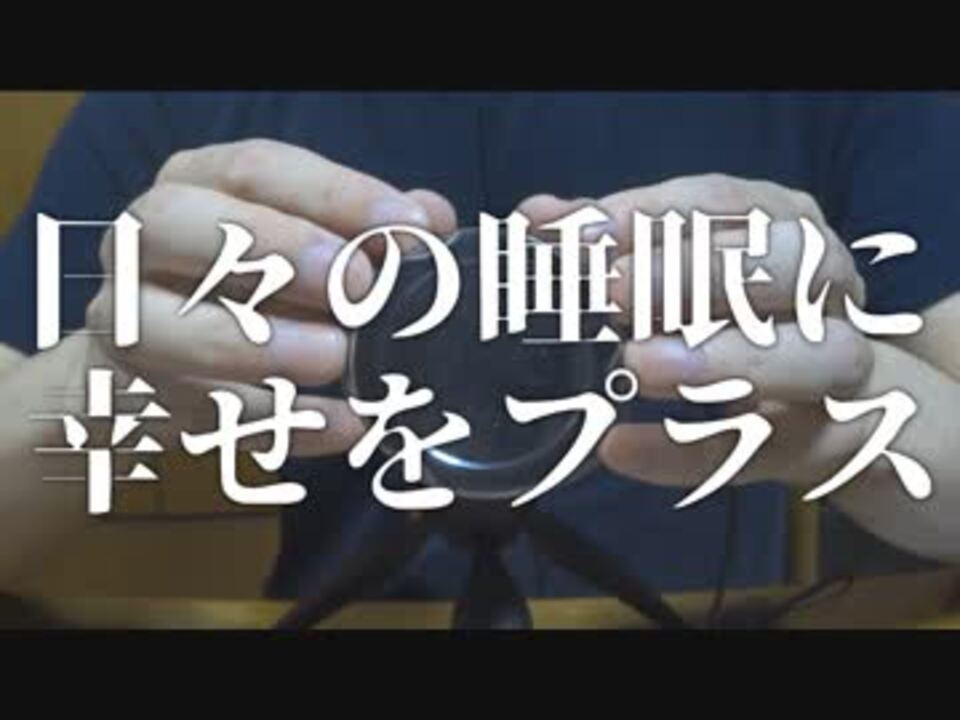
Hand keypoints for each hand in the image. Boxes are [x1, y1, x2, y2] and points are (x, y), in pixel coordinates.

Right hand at [74, 138, 456, 456]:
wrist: (163, 364)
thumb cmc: (250, 288)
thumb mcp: (307, 247)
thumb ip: (367, 231)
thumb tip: (432, 220)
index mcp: (195, 188)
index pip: (254, 170)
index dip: (334, 194)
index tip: (407, 226)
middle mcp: (144, 246)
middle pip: (173, 225)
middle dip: (270, 251)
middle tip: (358, 287)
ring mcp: (127, 322)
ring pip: (159, 327)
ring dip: (257, 344)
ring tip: (336, 357)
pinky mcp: (139, 397)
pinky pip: (200, 415)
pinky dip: (278, 424)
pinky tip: (345, 425)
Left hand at [517, 174, 881, 496]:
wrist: (844, 409)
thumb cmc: (745, 323)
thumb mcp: (690, 274)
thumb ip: (619, 245)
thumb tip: (538, 215)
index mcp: (788, 231)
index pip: (729, 204)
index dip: (655, 215)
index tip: (582, 235)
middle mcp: (829, 293)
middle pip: (796, 264)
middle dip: (701, 272)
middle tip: (616, 292)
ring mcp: (844, 371)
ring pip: (818, 356)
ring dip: (726, 356)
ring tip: (640, 363)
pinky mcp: (827, 445)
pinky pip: (763, 450)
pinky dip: (688, 451)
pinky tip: (622, 447)